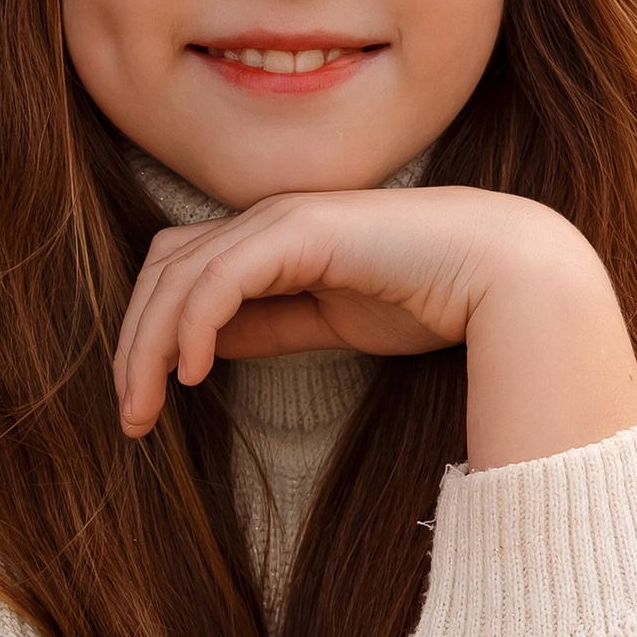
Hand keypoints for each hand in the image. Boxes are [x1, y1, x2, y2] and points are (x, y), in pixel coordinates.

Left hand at [113, 186, 636, 468]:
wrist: (507, 274)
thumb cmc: (434, 298)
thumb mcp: (328, 325)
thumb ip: (268, 327)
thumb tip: (202, 349)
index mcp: (275, 238)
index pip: (181, 274)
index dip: (149, 335)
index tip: (143, 408)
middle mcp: (269, 220)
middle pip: (165, 272)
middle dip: (135, 346)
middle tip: (129, 418)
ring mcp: (284, 218)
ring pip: (180, 274)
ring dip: (150, 344)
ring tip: (145, 407)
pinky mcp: (303, 228)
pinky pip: (221, 276)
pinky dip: (193, 322)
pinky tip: (191, 373)